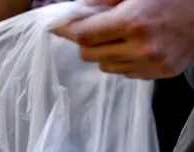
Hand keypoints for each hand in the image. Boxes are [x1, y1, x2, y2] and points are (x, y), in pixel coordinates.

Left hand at [55, 0, 193, 78]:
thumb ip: (101, 0)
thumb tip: (73, 14)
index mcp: (133, 22)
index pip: (83, 35)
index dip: (69, 29)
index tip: (60, 27)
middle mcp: (142, 47)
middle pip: (89, 55)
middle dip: (88, 41)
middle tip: (95, 29)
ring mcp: (153, 64)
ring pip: (106, 67)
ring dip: (106, 53)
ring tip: (123, 36)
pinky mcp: (162, 73)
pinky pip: (126, 73)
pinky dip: (125, 61)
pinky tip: (139, 46)